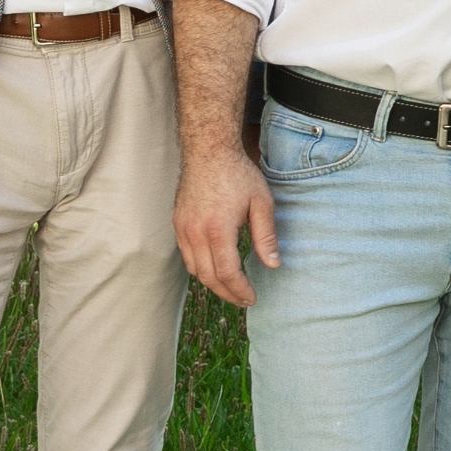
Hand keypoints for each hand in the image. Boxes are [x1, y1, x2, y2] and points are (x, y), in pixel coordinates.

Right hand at [175, 142, 280, 308]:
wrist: (208, 150)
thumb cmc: (237, 173)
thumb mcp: (261, 203)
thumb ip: (266, 237)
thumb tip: (273, 265)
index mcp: (218, 229)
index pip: (227, 272)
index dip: (240, 290)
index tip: (252, 298)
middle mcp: (196, 232)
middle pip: (208, 277)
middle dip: (227, 293)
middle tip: (243, 300)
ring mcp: (183, 228)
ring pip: (194, 269)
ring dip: (212, 283)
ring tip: (231, 288)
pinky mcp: (177, 223)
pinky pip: (186, 255)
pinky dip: (200, 268)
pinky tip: (214, 268)